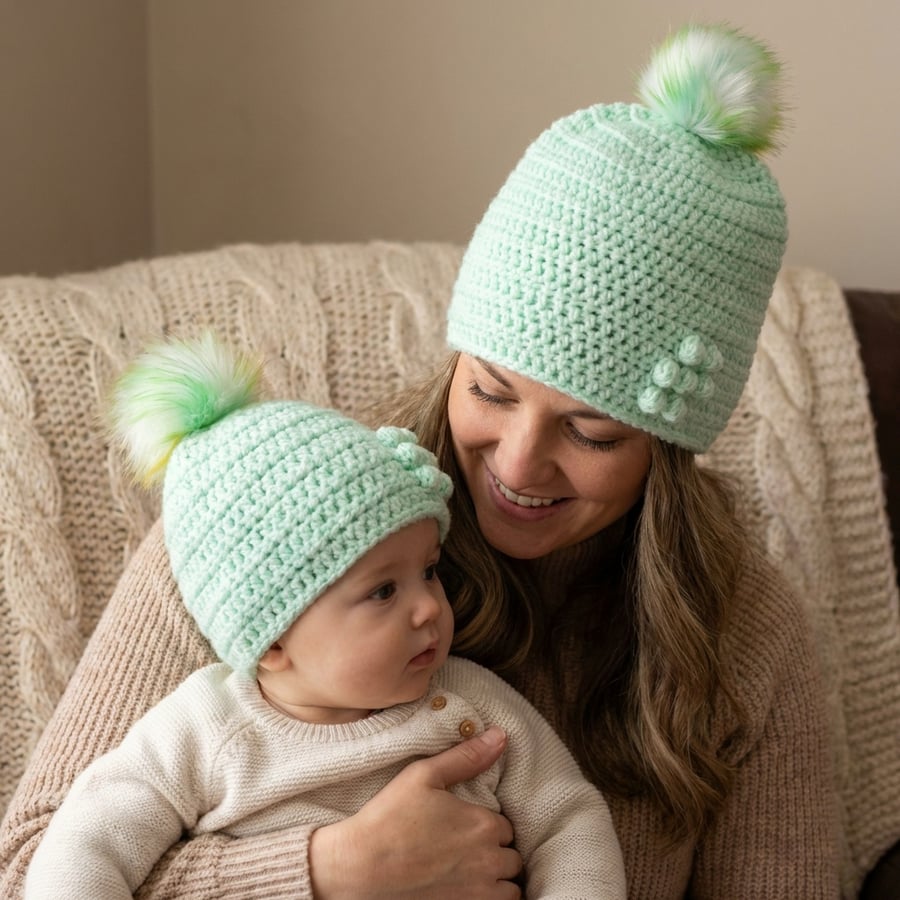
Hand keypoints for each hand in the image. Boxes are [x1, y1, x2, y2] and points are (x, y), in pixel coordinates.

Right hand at [309, 726, 521, 898]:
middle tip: (469, 848)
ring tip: (475, 871)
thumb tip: (501, 736)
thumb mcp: (424, 775)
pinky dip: (489, 899)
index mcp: (483, 825)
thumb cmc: (389, 818)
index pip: (506, 826)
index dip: (488, 825)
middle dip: (496, 852)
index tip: (468, 826)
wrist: (358, 867)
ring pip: (510, 888)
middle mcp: (488, 861)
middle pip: (511, 857)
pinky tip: (468, 889)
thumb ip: (466, 757)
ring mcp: (478, 893)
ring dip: (499, 879)